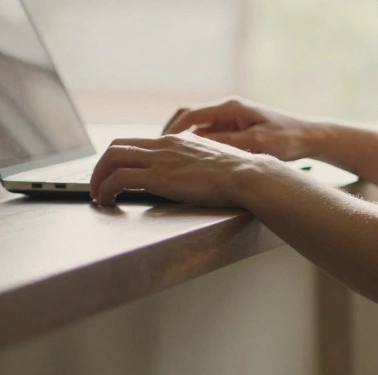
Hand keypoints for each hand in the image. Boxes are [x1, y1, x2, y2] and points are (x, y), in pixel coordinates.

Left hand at [89, 132, 277, 207]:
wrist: (247, 176)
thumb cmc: (241, 174)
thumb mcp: (215, 160)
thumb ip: (199, 163)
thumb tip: (197, 175)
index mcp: (177, 140)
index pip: (138, 143)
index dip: (122, 158)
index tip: (118, 174)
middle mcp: (164, 145)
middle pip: (117, 146)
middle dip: (102, 167)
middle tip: (100, 185)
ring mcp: (160, 159)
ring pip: (111, 159)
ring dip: (98, 178)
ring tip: (99, 196)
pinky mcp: (158, 177)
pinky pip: (119, 179)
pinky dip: (106, 189)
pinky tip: (107, 201)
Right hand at [163, 96, 315, 160]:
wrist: (309, 138)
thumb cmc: (287, 139)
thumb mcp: (257, 143)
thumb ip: (229, 144)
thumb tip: (199, 147)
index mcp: (230, 108)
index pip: (191, 115)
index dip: (173, 130)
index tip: (160, 145)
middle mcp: (228, 110)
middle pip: (190, 119)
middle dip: (174, 134)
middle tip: (161, 153)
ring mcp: (232, 120)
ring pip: (200, 129)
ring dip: (187, 142)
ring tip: (175, 160)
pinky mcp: (237, 130)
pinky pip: (212, 137)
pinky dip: (202, 147)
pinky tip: (196, 163)